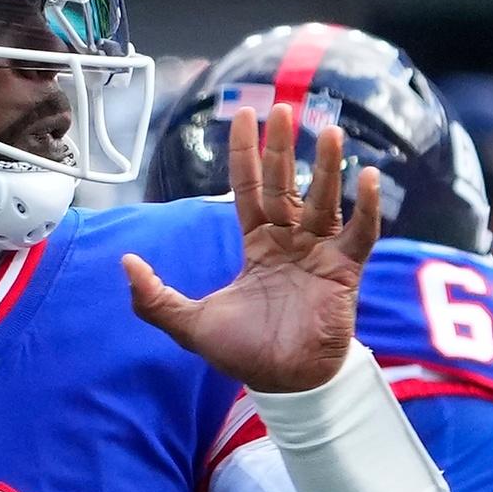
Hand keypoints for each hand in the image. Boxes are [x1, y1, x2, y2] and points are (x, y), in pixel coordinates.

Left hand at [125, 103, 379, 391]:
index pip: (249, 188)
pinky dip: (367, 207)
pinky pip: (360, 234)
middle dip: (283, 147)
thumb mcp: (188, 322)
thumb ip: (153, 296)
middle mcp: (289, 241)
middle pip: (286, 183)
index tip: (243, 115)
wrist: (283, 384)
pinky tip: (368, 177)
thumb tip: (124, 262)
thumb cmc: (242, 353)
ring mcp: (319, 254)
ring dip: (327, 166)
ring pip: (323, 200)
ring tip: (329, 131)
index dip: (245, 153)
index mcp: (256, 244)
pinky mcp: (344, 272)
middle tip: (284, 107)